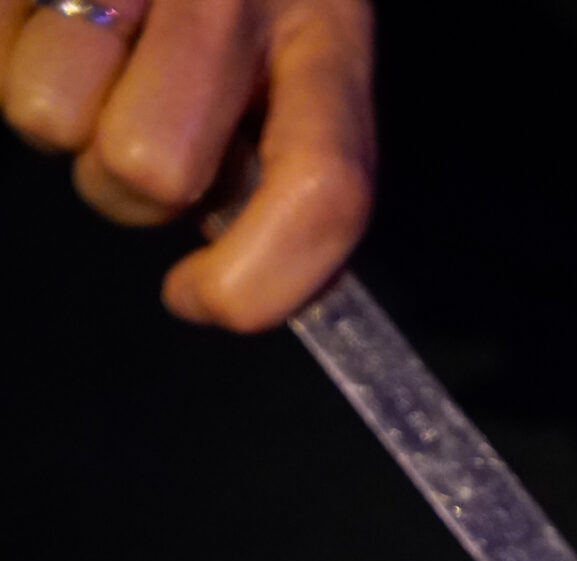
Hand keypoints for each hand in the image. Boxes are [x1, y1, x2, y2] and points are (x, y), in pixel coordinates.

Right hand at [0, 0, 372, 328]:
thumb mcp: (295, 56)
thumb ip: (290, 166)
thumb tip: (234, 272)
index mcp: (326, 32)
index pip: (325, 189)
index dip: (260, 283)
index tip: (202, 299)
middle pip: (155, 170)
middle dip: (132, 187)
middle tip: (139, 124)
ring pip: (55, 120)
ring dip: (62, 117)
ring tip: (92, 49)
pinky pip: (0, 58)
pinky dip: (12, 51)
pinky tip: (50, 11)